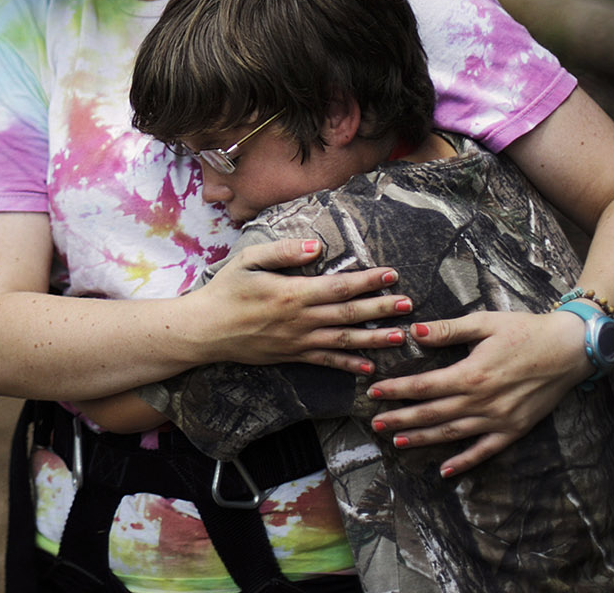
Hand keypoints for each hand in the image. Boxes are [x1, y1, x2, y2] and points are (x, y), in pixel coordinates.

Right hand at [192, 238, 409, 373]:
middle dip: (381, 309)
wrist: (205, 330)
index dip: (367, 281)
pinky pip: (326, 361)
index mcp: (292, 293)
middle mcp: (300, 319)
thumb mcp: (248, 260)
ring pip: (344, 340)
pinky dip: (348, 365)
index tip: (390, 275)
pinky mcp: (292, 356)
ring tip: (400, 336)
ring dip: (374, 339)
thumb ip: (283, 251)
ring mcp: (298, 341)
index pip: (339, 286)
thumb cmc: (225, 290)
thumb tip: (317, 245)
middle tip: (408, 304)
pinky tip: (369, 367)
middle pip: (349, 314)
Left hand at [364, 310, 589, 476]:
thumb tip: (415, 331)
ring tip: (398, 442)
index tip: (375, 392)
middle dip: (401, 419)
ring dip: (423, 439)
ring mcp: (498, 420)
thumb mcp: (485, 323)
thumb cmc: (525, 331)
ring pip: (452, 434)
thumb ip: (449, 330)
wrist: (570, 349)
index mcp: (471, 374)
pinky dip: (464, 462)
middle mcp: (482, 402)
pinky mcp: (514, 430)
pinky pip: (485, 451)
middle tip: (376, 423)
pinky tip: (445, 470)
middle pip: (432, 414)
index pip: (424, 386)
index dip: (396, 390)